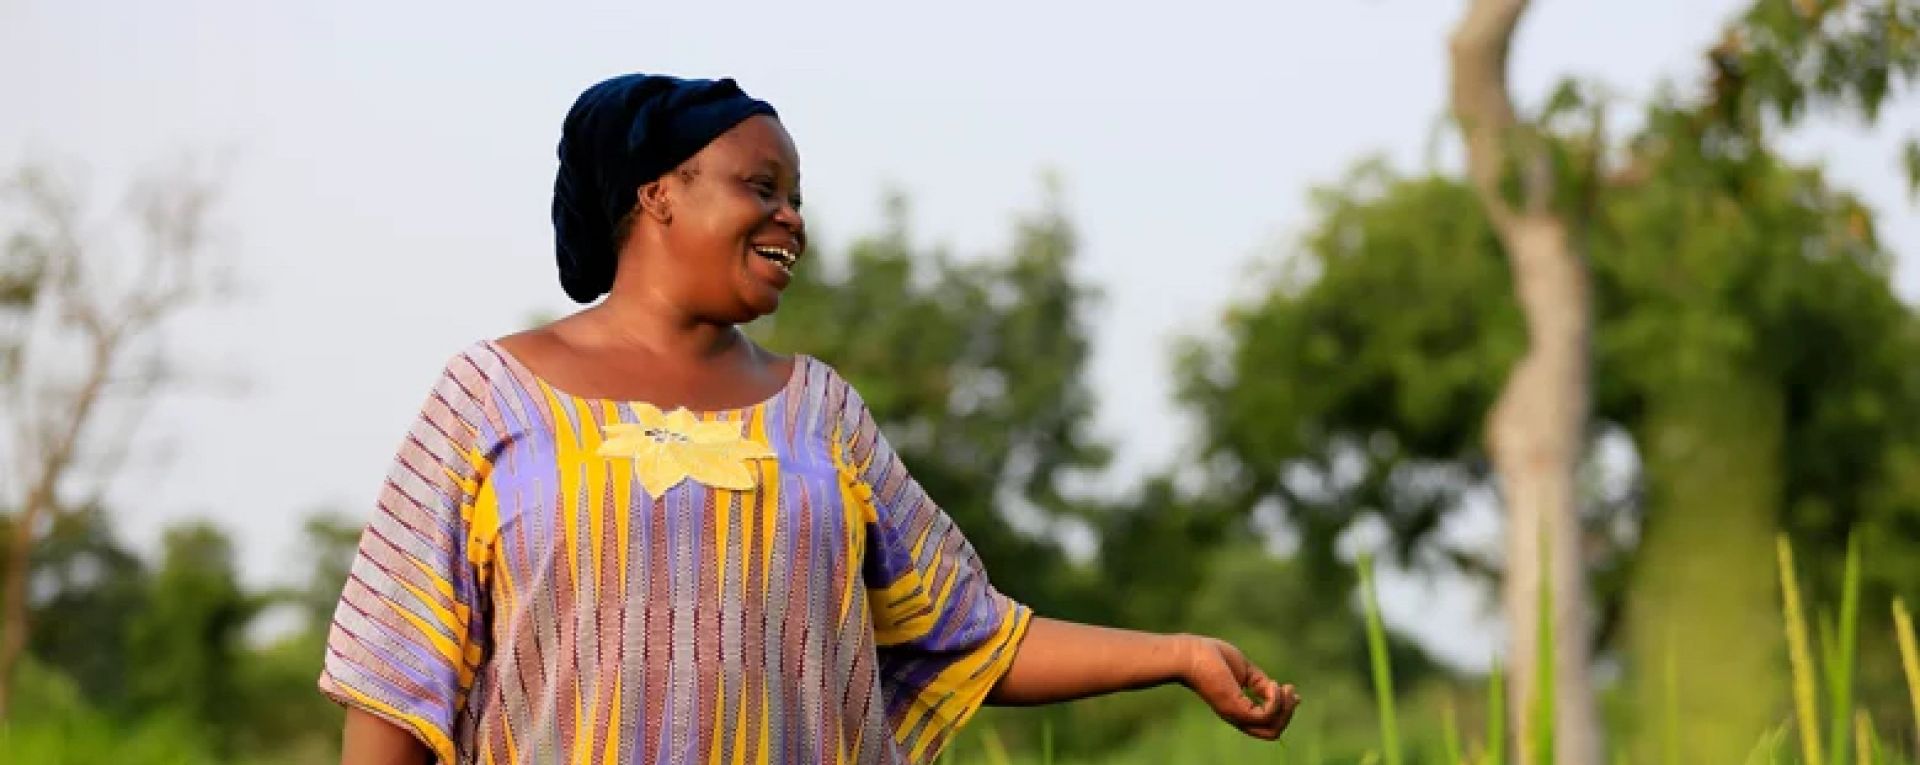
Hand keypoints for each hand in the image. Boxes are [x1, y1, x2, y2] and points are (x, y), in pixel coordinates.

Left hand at [1177, 635, 1300, 740]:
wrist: (1190, 653)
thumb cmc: (1212, 657)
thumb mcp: (1245, 671)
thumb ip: (1261, 684)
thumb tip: (1281, 691)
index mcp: (1238, 709)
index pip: (1266, 724)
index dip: (1285, 712)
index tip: (1293, 692)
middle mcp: (1237, 717)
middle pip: (1272, 733)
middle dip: (1288, 713)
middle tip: (1290, 689)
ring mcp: (1236, 715)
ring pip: (1272, 729)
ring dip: (1285, 709)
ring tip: (1284, 687)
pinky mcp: (1235, 709)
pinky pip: (1266, 716)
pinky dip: (1276, 702)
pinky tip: (1274, 685)